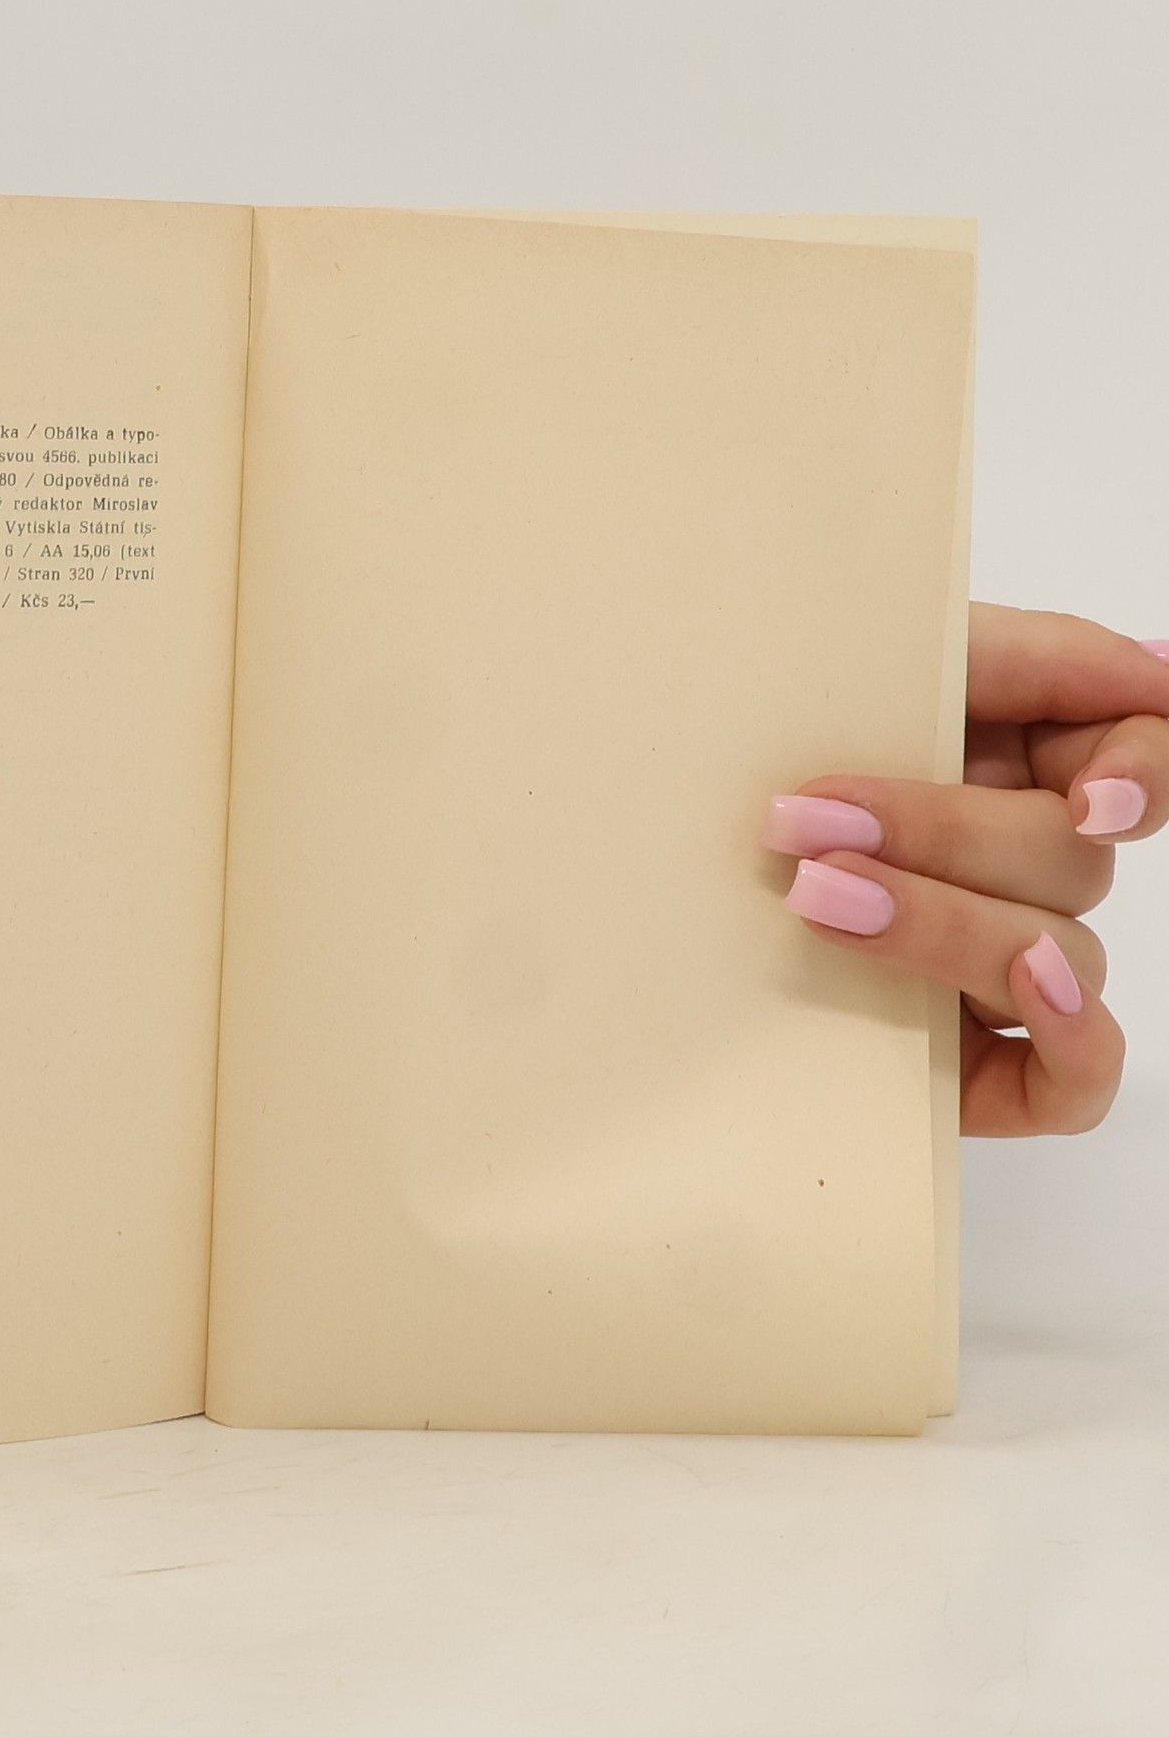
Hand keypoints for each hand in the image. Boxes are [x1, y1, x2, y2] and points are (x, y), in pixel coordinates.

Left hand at [765, 604, 1167, 1135]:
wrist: (621, 877)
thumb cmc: (732, 759)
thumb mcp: (842, 671)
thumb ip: (1004, 656)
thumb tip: (1158, 672)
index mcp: (1005, 759)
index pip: (1137, 759)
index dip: (1143, 774)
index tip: (1087, 796)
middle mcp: (1013, 865)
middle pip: (1067, 857)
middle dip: (947, 835)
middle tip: (809, 819)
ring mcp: (998, 969)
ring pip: (1055, 953)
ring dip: (944, 921)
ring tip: (815, 897)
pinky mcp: (971, 1066)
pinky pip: (1074, 1079)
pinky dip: (1069, 1040)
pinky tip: (1016, 994)